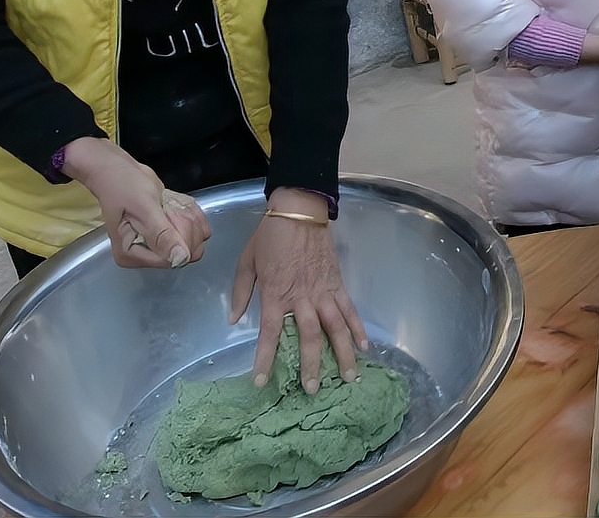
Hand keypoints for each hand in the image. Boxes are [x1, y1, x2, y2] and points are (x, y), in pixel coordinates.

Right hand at [61, 137, 208, 267]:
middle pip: (186, 252)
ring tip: (166, 203)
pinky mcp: (167, 235)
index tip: (168, 213)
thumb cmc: (124, 186)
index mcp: (131, 256)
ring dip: (188, 216)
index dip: (179, 236)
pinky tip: (174, 203)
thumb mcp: (144, 208)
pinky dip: (191, 214)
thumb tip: (180, 259)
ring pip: (195, 240)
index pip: (171, 260)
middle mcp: (144, 256)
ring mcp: (157, 246)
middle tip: (166, 206)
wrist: (118, 170)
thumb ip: (161, 234)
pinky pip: (195, 230)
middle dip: (185, 225)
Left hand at [230, 188, 367, 392]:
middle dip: (311, 364)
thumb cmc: (270, 236)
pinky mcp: (338, 283)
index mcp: (275, 293)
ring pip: (335, 327)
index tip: (262, 381)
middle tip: (312, 389)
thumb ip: (241, 292)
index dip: (265, 358)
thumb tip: (234, 319)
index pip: (270, 333)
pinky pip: (349, 309)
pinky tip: (364, 347)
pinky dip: (357, 328)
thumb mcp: (247, 262)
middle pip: (308, 337)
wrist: (299, 210)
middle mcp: (301, 297)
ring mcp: (323, 291)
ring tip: (348, 376)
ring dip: (342, 353)